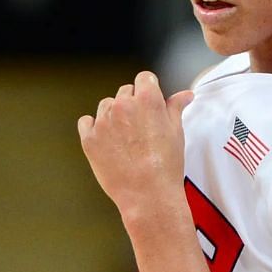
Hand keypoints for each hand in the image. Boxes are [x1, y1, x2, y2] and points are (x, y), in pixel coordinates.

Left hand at [77, 71, 193, 223]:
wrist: (148, 194)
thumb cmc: (166, 165)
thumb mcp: (177, 132)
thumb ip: (176, 107)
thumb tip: (184, 95)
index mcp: (147, 100)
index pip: (145, 78)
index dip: (150, 89)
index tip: (151, 101)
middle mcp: (123, 105)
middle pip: (125, 91)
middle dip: (133, 103)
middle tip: (142, 126)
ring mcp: (103, 121)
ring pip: (106, 105)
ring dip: (115, 114)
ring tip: (126, 137)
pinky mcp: (89, 137)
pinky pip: (87, 122)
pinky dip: (95, 127)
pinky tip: (108, 140)